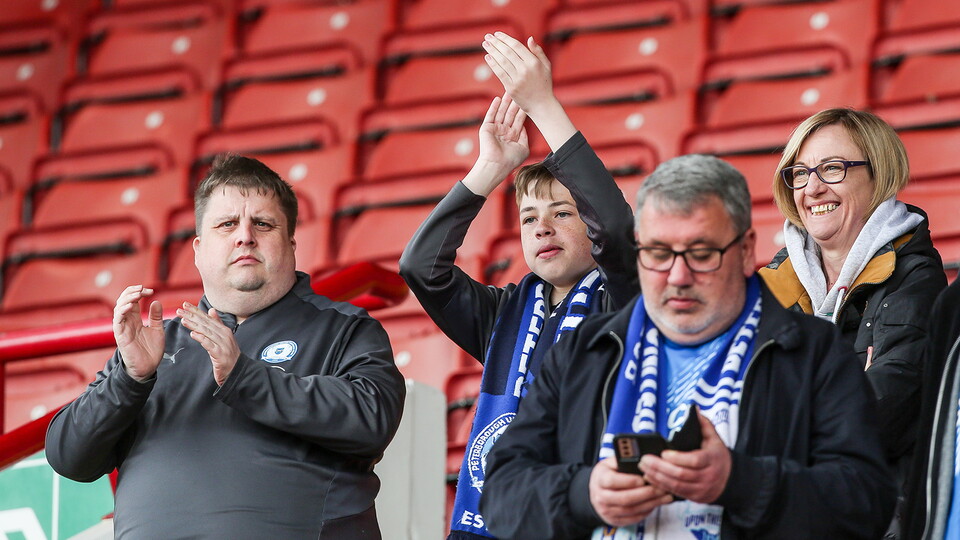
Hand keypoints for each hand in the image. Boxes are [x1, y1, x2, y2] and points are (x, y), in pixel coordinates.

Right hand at [113, 285, 164, 381]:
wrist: (148, 368)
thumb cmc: (151, 350)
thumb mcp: (157, 330)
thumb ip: (156, 316)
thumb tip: (156, 301)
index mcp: (135, 319)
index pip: (132, 301)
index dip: (139, 293)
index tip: (150, 290)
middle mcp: (127, 322)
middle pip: (123, 301)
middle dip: (132, 292)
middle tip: (143, 288)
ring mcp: (122, 328)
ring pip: (118, 308)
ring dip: (127, 299)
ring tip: (137, 294)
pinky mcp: (120, 336)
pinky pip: (117, 321)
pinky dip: (121, 312)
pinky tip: (129, 306)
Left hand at [178, 302, 240, 385]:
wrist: (238, 370)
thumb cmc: (228, 354)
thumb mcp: (224, 337)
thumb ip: (218, 323)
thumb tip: (211, 310)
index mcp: (224, 330)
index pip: (208, 318)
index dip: (196, 310)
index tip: (185, 304)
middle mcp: (224, 335)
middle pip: (206, 323)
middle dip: (192, 316)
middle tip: (180, 310)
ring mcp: (223, 344)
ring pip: (206, 332)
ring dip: (194, 325)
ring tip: (183, 320)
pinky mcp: (220, 354)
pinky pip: (209, 345)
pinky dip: (201, 338)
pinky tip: (193, 334)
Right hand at [462, 94, 528, 195]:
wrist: (497, 165)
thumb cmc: (510, 160)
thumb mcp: (523, 148)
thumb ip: (525, 136)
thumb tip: (525, 127)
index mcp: (513, 135)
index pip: (519, 119)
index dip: (523, 110)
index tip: (528, 100)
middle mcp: (504, 131)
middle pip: (510, 113)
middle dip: (515, 103)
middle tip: (519, 91)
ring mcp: (495, 129)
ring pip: (501, 112)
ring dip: (505, 102)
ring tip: (509, 91)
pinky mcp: (486, 128)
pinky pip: (490, 115)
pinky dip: (494, 107)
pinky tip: (498, 99)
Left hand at [482, 32, 576, 151]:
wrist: (542, 105)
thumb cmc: (544, 84)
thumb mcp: (546, 66)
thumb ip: (538, 51)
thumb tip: (530, 38)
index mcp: (534, 62)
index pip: (516, 46)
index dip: (505, 39)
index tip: (497, 34)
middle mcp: (525, 70)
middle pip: (507, 52)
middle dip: (496, 43)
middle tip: (488, 36)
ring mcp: (518, 79)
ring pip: (502, 62)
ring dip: (492, 51)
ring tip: (485, 44)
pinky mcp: (511, 88)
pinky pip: (500, 74)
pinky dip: (493, 64)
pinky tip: (487, 57)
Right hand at [589, 456, 672, 526]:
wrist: (596, 493)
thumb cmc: (607, 474)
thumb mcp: (609, 464)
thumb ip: (622, 461)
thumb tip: (641, 459)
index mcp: (599, 479)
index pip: (612, 481)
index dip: (629, 481)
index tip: (644, 479)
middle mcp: (600, 497)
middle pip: (624, 498)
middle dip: (645, 494)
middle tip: (661, 489)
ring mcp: (606, 511)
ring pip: (631, 510)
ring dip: (650, 504)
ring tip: (664, 497)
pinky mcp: (614, 520)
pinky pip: (633, 518)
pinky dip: (646, 512)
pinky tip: (656, 504)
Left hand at [639, 412, 731, 503]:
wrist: (730, 480)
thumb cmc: (718, 457)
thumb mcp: (715, 439)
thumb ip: (704, 424)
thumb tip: (693, 409)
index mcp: (712, 459)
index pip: (694, 461)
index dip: (677, 458)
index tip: (663, 453)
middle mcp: (708, 476)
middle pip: (681, 474)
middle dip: (660, 467)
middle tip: (645, 460)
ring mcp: (701, 489)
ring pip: (676, 486)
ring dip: (657, 477)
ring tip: (644, 468)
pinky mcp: (695, 497)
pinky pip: (675, 493)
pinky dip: (661, 486)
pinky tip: (650, 478)